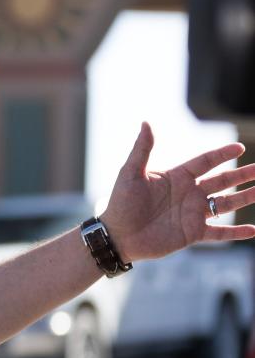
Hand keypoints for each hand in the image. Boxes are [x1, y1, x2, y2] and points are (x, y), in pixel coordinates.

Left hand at [101, 122, 254, 260]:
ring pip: (226, 204)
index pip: (206, 162)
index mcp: (177, 177)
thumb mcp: (130, 173)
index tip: (240, 147)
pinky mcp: (192, 233)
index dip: (222, 154)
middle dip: (243, 174)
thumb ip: (142, 149)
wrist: (116, 235)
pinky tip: (254, 230)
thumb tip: (146, 122)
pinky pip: (220, 233)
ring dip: (246, 197)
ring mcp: (193, 214)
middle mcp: (189, 194)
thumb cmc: (121, 203)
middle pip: (223, 181)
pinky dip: (236, 232)